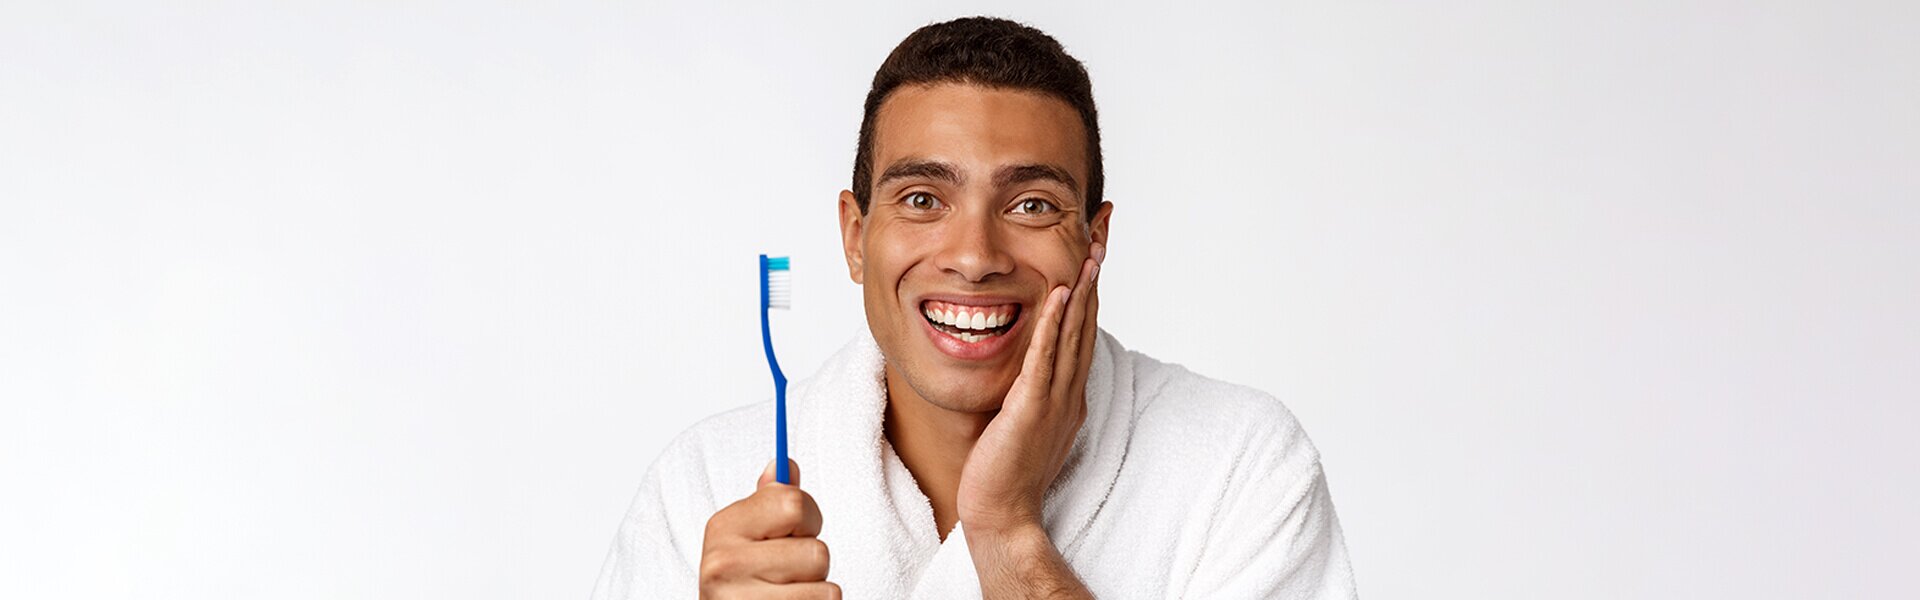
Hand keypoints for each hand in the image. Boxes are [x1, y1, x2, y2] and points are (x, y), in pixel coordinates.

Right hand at [699, 460, 839, 598]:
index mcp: (723, 527)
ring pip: (825, 585)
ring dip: (815, 590)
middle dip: (812, 563)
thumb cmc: (746, 577)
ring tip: (787, 593)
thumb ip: (769, 501)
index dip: (808, 518)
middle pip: (817, 551)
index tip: (793, 531)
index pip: (793, 503)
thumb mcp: (747, 535)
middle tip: (788, 572)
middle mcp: (724, 564)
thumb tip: (783, 464)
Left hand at [956, 243, 1103, 535]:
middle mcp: (1068, 394)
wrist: (1002, 514)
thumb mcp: (1023, 422)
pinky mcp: (1031, 409)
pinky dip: (1053, 324)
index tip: (1093, 259)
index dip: (1090, 296)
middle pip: (1086, 328)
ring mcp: (1054, 402)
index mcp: (1068, 396)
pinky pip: (1044, 359)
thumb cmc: (1004, 472)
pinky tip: (1059, 294)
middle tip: (1102, 242)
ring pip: (1073, 337)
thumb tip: (1026, 368)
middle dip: (1094, 283)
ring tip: (1090, 255)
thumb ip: (1030, 392)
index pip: (1082, 336)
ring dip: (1083, 294)